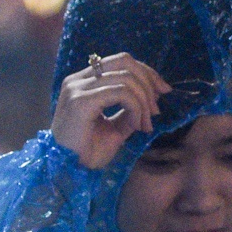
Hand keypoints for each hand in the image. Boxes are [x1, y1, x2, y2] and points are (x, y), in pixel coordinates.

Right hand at [50, 52, 171, 168]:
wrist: (68, 171)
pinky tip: (136, 126)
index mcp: (83, 81)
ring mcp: (77, 88)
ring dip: (144, 101)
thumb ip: (129, 109)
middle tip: (156, 110)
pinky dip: (136, 108)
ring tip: (146, 124)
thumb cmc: (87, 153)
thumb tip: (152, 98)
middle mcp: (78, 80)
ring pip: (126, 78)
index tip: (164, 90)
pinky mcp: (81, 101)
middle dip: (149, 82)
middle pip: (125, 61)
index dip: (146, 72)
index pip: (120, 61)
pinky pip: (121, 93)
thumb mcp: (115, 127)